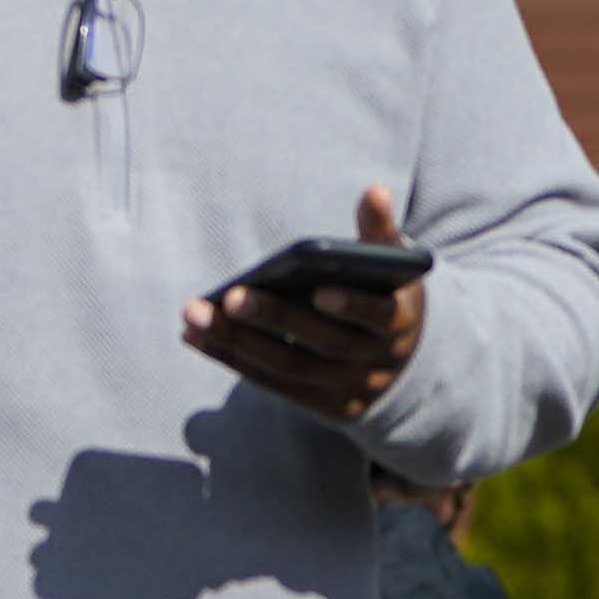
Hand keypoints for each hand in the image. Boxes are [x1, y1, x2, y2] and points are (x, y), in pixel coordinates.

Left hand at [184, 181, 430, 421]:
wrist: (403, 364)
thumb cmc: (386, 297)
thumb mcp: (392, 268)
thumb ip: (380, 233)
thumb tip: (375, 191)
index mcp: (402, 320)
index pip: (380, 316)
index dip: (351, 305)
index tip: (318, 290)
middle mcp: (379, 361)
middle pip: (324, 343)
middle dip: (276, 320)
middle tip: (231, 297)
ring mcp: (350, 389)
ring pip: (289, 368)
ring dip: (237, 342)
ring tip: (194, 315)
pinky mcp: (324, 407)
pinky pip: (271, 384)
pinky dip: (231, 359)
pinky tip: (194, 336)